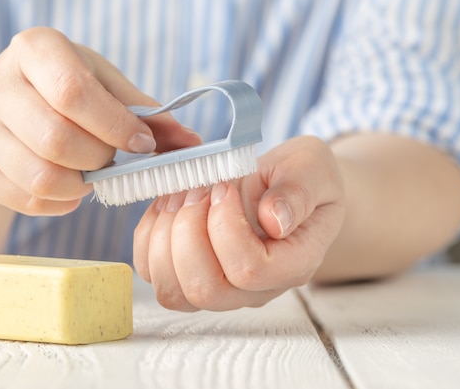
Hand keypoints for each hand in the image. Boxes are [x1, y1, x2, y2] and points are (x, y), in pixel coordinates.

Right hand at [0, 27, 199, 214]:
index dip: (115, 126)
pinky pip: (26, 200)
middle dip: (99, 159)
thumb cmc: (64, 88)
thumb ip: (146, 112)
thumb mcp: (103, 84)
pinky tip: (70, 187)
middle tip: (111, 158)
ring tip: (90, 172)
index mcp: (34, 49)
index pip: (73, 92)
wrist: (4, 103)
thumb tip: (191, 143)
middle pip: (56, 140)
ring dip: (80, 186)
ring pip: (40, 177)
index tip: (143, 144)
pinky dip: (60, 203)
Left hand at [133, 136, 345, 310]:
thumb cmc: (302, 177)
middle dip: (188, 231)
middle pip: (205, 290)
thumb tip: (274, 220)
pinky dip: (148, 234)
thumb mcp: (311, 169)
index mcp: (292, 265)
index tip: (226, 187)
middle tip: (199, 190)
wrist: (289, 184)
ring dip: (165, 235)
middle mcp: (254, 289)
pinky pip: (151, 272)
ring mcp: (219, 286)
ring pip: (172, 290)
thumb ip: (298, 192)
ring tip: (182, 194)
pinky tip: (168, 203)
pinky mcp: (187, 275)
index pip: (250, 270)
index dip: (225, 226)